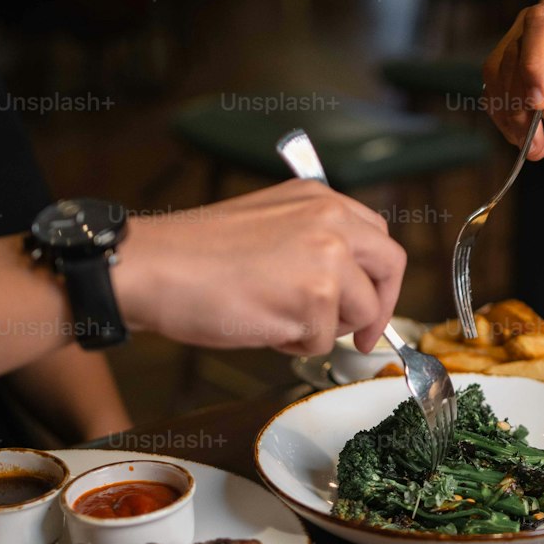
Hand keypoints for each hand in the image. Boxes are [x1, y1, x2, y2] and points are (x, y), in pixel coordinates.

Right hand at [115, 181, 405, 354]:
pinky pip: (324, 340)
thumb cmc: (195, 255)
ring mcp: (328, 257)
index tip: (368, 303)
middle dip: (377, 308)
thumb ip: (313, 243)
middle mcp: (332, 220)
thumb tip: (347, 285)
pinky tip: (261, 325)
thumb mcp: (268, 224)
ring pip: (360, 311)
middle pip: (390, 267)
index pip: (378, 238)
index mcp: (320, 198)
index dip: (378, 278)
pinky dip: (296, 345)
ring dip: (325, 329)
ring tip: (277, 320)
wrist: (153, 268)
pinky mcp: (316, 296)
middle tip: (360, 336)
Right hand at [482, 0, 543, 158]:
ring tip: (534, 146)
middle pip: (515, 48)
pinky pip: (495, 89)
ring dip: (511, 115)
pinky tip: (528, 141)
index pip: (541, 21)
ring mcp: (525, 39)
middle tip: (535, 134)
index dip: (534, 60)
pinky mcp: (512, 64)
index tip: (539, 100)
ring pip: (498, 71)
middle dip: (521, 96)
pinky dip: (506, 119)